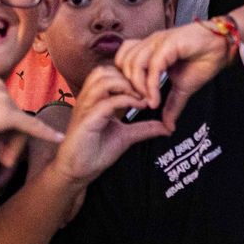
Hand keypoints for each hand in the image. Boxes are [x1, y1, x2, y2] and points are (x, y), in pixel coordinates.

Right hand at [0, 72, 63, 170]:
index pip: (2, 102)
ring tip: (2, 159)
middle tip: (2, 157)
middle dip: (7, 136)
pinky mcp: (6, 114)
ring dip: (10, 143)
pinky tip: (58, 137)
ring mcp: (2, 96)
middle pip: (11, 113)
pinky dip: (45, 132)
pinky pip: (29, 125)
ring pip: (15, 125)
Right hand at [50, 65, 167, 184]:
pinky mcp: (86, 121)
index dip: (129, 75)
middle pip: (105, 70)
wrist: (77, 173)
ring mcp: (85, 108)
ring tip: (141, 97)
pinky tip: (139, 106)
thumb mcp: (126, 136)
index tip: (148, 87)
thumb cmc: (95, 153)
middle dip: (128, 76)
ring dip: (126, 85)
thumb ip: (144, 128)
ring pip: (103, 79)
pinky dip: (126, 100)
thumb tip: (166, 127)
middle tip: (146, 90)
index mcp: (94, 99)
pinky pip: (106, 102)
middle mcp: (88, 99)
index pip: (109, 72)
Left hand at [113, 21, 229, 130]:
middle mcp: (150, 43)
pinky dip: (151, 86)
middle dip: (129, 87)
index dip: (125, 82)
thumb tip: (168, 126)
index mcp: (149, 50)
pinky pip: (153, 66)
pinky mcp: (169, 43)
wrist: (222, 48)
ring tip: (149, 102)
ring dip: (139, 87)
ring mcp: (158, 41)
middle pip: (123, 63)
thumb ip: (171, 105)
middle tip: (140, 104)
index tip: (135, 102)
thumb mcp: (182, 88)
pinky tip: (156, 99)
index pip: (122, 61)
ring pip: (134, 64)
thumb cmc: (203, 60)